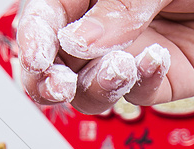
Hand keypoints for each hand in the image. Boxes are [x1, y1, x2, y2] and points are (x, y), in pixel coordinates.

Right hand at [16, 0, 193, 113]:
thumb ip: (120, 6)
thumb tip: (80, 44)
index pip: (42, 18)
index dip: (32, 38)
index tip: (37, 54)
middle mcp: (99, 26)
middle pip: (51, 65)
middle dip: (44, 80)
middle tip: (55, 84)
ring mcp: (126, 57)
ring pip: (87, 90)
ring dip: (94, 86)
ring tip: (118, 65)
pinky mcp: (160, 81)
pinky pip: (138, 94)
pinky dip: (140, 83)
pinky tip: (156, 59)